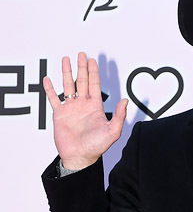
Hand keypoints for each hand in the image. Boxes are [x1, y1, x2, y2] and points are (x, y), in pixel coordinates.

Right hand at [43, 52, 127, 169]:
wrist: (79, 157)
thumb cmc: (96, 147)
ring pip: (68, 86)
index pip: (94, 85)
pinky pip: (54, 99)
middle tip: (81, 54)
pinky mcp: (59, 114)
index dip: (93, 72)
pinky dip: (50, 89)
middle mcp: (83, 105)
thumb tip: (125, 100)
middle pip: (82, 81)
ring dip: (66, 73)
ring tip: (65, 59)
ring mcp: (71, 108)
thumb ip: (119, 116)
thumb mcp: (113, 132)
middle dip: (82, 67)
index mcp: (95, 107)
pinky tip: (48, 79)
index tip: (92, 60)